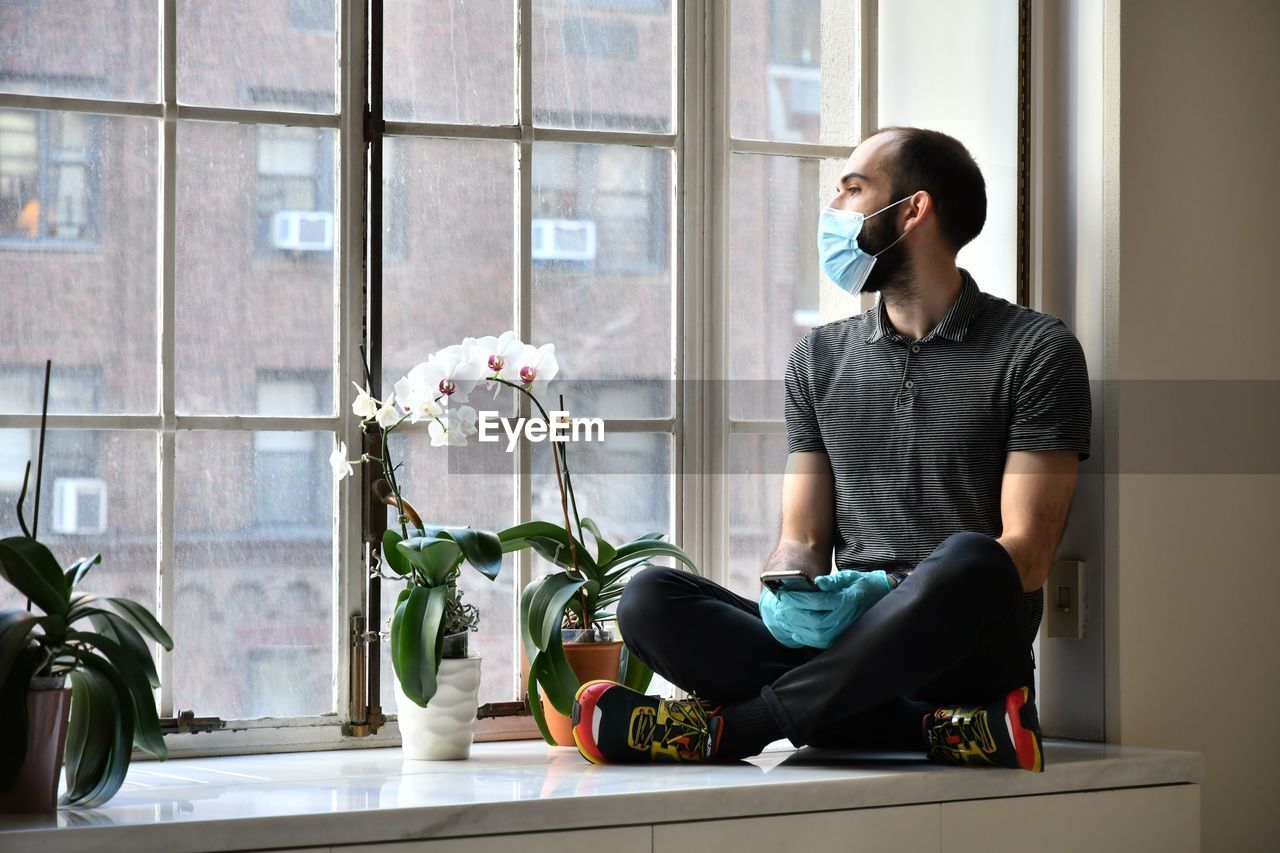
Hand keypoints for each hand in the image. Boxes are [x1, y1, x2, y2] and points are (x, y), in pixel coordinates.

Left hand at [758, 569, 892, 648]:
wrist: (881, 600)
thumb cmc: (863, 586)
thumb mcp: (850, 577)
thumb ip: (833, 580)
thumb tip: (818, 583)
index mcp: (847, 601)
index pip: (817, 601)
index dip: (798, 598)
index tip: (783, 594)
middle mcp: (845, 618)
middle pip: (813, 620)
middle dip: (793, 613)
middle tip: (779, 606)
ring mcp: (844, 631)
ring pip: (815, 634)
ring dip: (796, 626)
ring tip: (783, 617)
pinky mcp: (840, 638)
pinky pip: (820, 642)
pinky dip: (805, 637)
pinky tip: (794, 630)